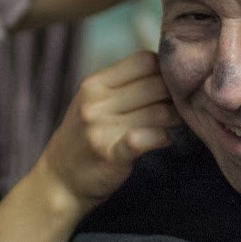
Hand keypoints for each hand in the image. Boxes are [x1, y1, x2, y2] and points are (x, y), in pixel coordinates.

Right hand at [34, 51, 178, 214]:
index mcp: (94, 84)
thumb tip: (167, 70)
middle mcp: (96, 103)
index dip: (164, 70)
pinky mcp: (112, 155)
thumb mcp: (92, 102)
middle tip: (180, 107)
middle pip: (156, 84)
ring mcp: (102, 128)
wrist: (59, 181)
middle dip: (174, 95)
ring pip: (160, 112)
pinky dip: (163, 138)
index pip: (144, 60)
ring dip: (175, 118)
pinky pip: (150, 138)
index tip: (169, 85)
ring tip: (174, 124)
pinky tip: (164, 140)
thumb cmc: (84, 137)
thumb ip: (123, 85)